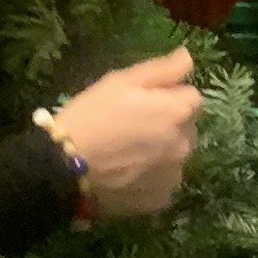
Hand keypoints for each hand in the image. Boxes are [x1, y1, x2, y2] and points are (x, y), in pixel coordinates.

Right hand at [54, 49, 202, 216]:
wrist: (65, 168)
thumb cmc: (91, 116)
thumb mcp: (122, 82)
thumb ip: (162, 70)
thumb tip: (189, 58)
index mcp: (179, 111)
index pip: (191, 98)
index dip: (167, 97)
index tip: (142, 103)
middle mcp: (186, 144)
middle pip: (186, 129)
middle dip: (168, 125)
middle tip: (132, 127)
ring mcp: (175, 176)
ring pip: (175, 157)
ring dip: (161, 152)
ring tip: (127, 154)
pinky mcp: (161, 200)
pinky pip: (162, 183)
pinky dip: (150, 179)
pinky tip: (126, 174)